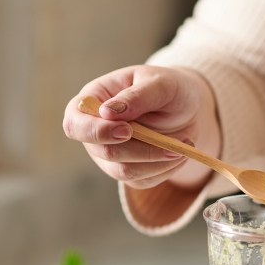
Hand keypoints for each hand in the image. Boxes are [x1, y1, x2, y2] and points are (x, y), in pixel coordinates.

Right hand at [62, 65, 219, 190]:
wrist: (188, 108)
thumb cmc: (169, 89)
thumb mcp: (160, 83)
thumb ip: (137, 95)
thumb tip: (107, 112)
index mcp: (93, 101)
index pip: (75, 124)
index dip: (96, 132)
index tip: (127, 130)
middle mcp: (95, 132)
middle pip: (104, 152)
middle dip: (142, 150)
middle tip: (175, 145)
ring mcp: (109, 155)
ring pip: (124, 172)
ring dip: (158, 162)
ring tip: (184, 146)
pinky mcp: (129, 171)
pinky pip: (143, 181)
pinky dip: (166, 169)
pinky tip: (179, 153)